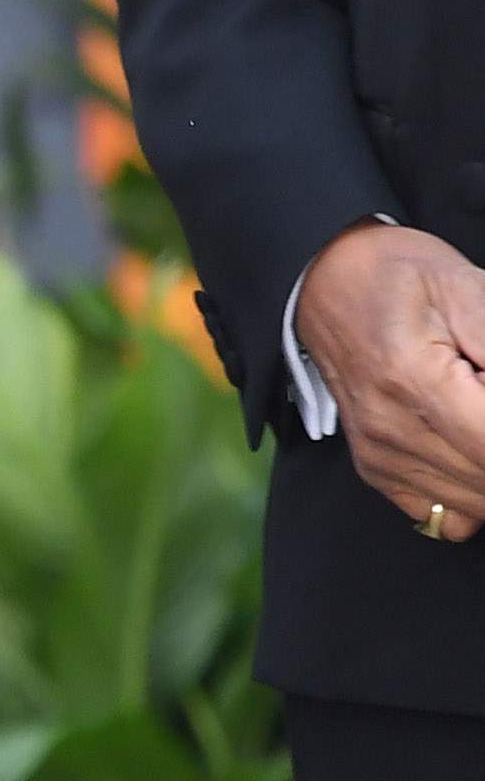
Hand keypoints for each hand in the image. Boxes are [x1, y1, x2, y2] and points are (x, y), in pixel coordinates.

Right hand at [295, 221, 484, 537]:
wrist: (321, 274)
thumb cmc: (396, 275)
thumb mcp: (466, 287)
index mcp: (414, 380)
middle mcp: (390, 428)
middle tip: (479, 390)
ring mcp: (379, 453)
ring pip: (477, 503)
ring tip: (473, 408)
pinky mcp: (375, 467)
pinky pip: (443, 516)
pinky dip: (469, 493)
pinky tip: (464, 444)